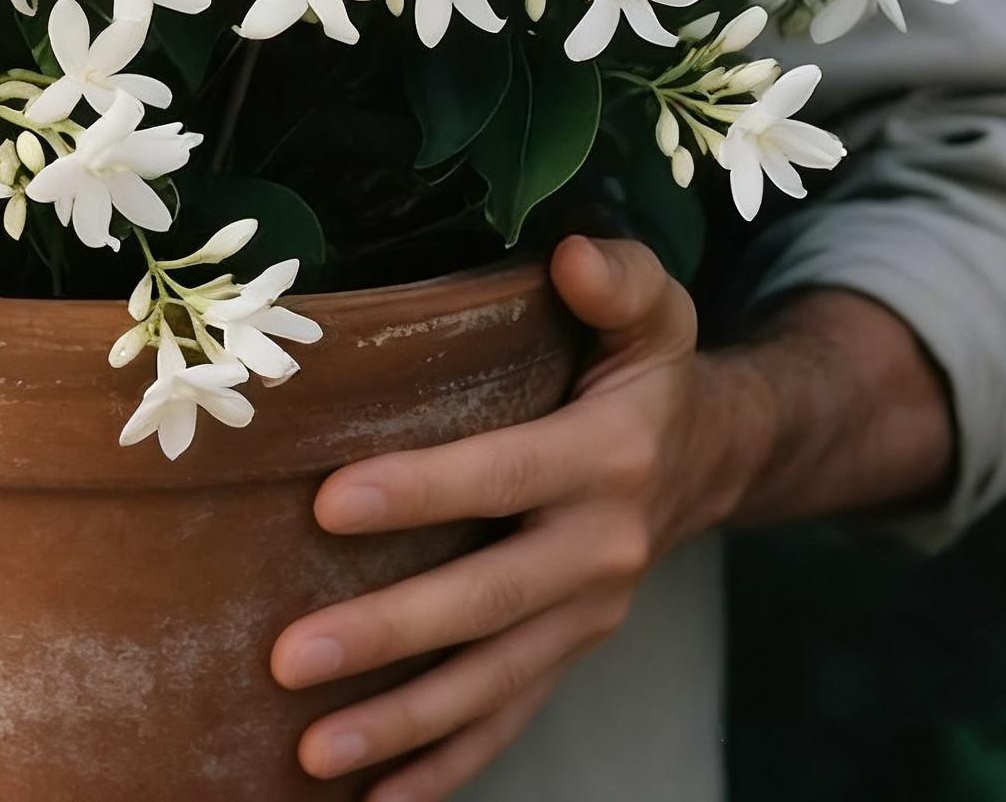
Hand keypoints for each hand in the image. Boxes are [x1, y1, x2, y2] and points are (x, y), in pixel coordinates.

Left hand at [269, 237, 741, 801]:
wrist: (716, 455)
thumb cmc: (651, 364)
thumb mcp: (654, 305)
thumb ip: (616, 276)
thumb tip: (568, 254)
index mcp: (607, 456)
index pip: (501, 477)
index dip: (419, 492)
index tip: (328, 505)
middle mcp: (599, 548)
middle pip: (484, 603)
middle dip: (387, 637)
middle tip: (289, 657)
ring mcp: (585, 615)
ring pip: (489, 683)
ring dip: (400, 725)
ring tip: (310, 752)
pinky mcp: (568, 650)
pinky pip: (509, 720)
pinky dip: (446, 768)